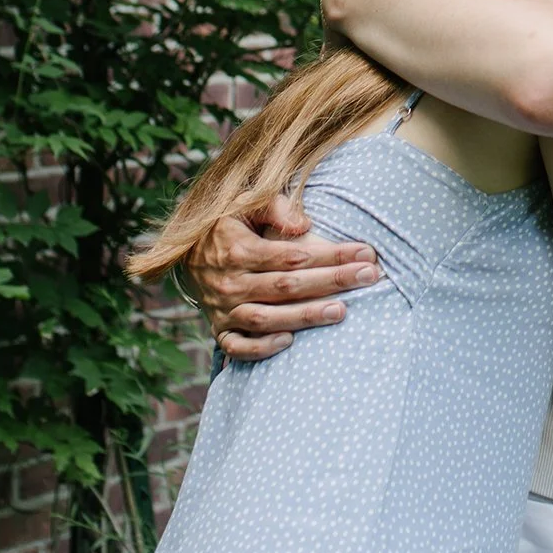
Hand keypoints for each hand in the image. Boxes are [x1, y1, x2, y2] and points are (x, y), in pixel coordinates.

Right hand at [185, 191, 384, 360]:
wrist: (183, 253)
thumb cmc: (227, 224)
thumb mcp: (245, 204)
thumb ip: (275, 208)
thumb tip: (305, 225)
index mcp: (238, 250)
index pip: (293, 255)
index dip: (331, 254)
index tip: (365, 253)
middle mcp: (230, 283)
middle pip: (287, 286)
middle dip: (332, 281)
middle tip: (369, 277)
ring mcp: (223, 310)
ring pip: (267, 318)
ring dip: (305, 317)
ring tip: (341, 311)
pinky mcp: (219, 330)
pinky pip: (238, 346)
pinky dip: (262, 348)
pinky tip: (291, 342)